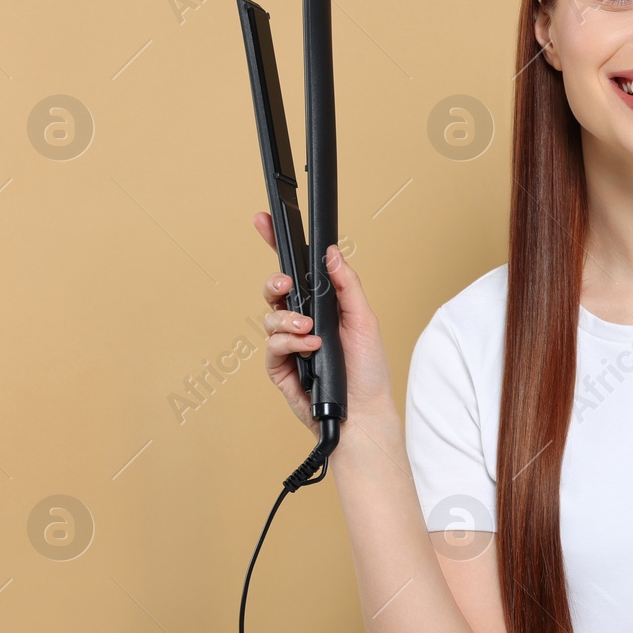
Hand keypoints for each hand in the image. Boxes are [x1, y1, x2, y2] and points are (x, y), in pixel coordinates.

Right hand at [253, 212, 399, 442]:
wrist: (364, 412)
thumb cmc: (368, 370)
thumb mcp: (365, 320)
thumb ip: (347, 285)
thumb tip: (332, 253)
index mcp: (322, 307)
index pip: (297, 272)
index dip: (278, 245)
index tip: (264, 220)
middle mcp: (302, 323)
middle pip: (275, 292)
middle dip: (274, 282)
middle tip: (285, 283)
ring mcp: (289, 345)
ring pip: (271, 318)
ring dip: (289, 320)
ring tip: (311, 331)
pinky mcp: (280, 368)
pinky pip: (272, 347)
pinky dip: (290, 343)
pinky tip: (310, 347)